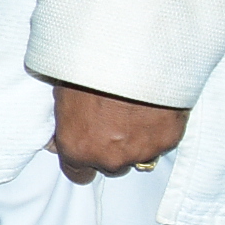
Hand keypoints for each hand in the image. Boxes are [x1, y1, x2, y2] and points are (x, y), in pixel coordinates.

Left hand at [47, 81, 187, 182]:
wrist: (129, 50)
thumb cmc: (89, 67)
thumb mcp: (61, 93)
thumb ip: (62, 124)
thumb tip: (55, 142)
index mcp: (78, 148)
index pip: (78, 174)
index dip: (82, 160)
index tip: (87, 147)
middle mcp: (109, 158)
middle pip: (111, 165)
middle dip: (111, 148)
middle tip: (113, 118)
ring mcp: (141, 151)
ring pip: (139, 155)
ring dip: (136, 139)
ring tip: (134, 110)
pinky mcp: (168, 139)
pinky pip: (161, 141)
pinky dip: (157, 128)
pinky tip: (152, 106)